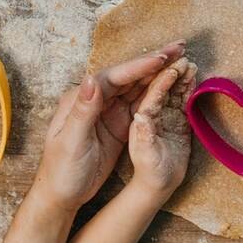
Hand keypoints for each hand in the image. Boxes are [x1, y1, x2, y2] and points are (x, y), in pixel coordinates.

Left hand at [32, 41, 186, 211]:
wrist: (62, 195)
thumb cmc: (61, 171)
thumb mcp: (71, 142)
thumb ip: (82, 111)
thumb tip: (90, 79)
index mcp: (81, 98)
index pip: (114, 76)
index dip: (139, 66)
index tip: (162, 57)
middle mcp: (95, 98)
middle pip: (129, 74)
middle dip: (155, 60)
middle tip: (180, 47)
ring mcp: (108, 110)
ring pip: (138, 85)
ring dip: (159, 72)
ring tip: (182, 59)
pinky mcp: (119, 122)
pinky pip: (142, 102)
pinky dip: (158, 90)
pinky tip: (173, 82)